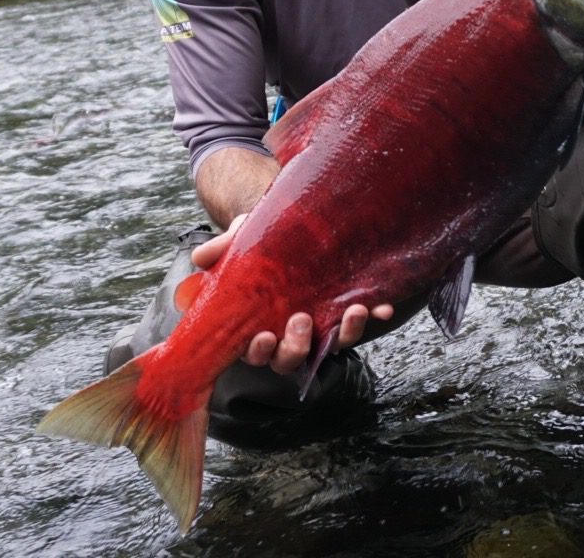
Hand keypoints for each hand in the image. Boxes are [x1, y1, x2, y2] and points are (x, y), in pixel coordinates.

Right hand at [192, 214, 395, 374]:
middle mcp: (289, 332)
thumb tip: (199, 258)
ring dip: (343, 335)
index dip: (259, 352)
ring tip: (353, 311)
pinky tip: (384, 306)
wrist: (294, 224)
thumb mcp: (241, 238)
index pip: (255, 352)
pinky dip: (375, 317)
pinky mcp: (345, 312)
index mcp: (258, 324)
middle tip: (302, 320)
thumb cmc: (260, 240)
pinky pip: (362, 322)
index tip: (264, 336)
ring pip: (330, 347)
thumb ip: (222, 248)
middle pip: (290, 359)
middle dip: (296, 347)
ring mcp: (320, 325)